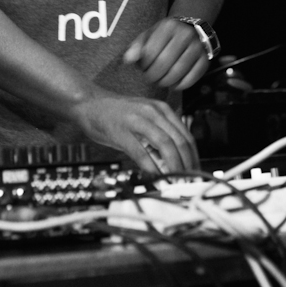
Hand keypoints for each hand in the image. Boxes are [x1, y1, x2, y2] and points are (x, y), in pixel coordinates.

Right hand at [69, 91, 195, 175]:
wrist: (89, 103)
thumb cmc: (117, 115)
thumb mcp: (145, 120)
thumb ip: (161, 137)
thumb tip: (176, 163)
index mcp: (161, 109)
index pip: (186, 135)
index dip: (194, 157)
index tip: (196, 173)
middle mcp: (153, 112)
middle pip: (179, 141)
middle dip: (187, 165)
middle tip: (189, 182)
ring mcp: (137, 120)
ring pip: (165, 145)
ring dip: (174, 167)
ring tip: (176, 182)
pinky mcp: (122, 132)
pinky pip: (142, 153)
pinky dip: (152, 168)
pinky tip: (156, 178)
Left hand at [122, 18, 209, 91]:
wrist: (190, 30)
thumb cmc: (164, 36)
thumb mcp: (149, 35)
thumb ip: (136, 47)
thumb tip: (128, 60)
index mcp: (168, 26)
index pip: (151, 52)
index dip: (144, 65)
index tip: (142, 68)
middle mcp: (185, 35)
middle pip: (164, 63)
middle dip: (153, 76)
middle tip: (149, 78)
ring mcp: (197, 48)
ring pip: (177, 72)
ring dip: (165, 82)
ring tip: (159, 81)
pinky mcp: (205, 61)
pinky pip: (191, 79)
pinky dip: (180, 86)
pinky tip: (173, 84)